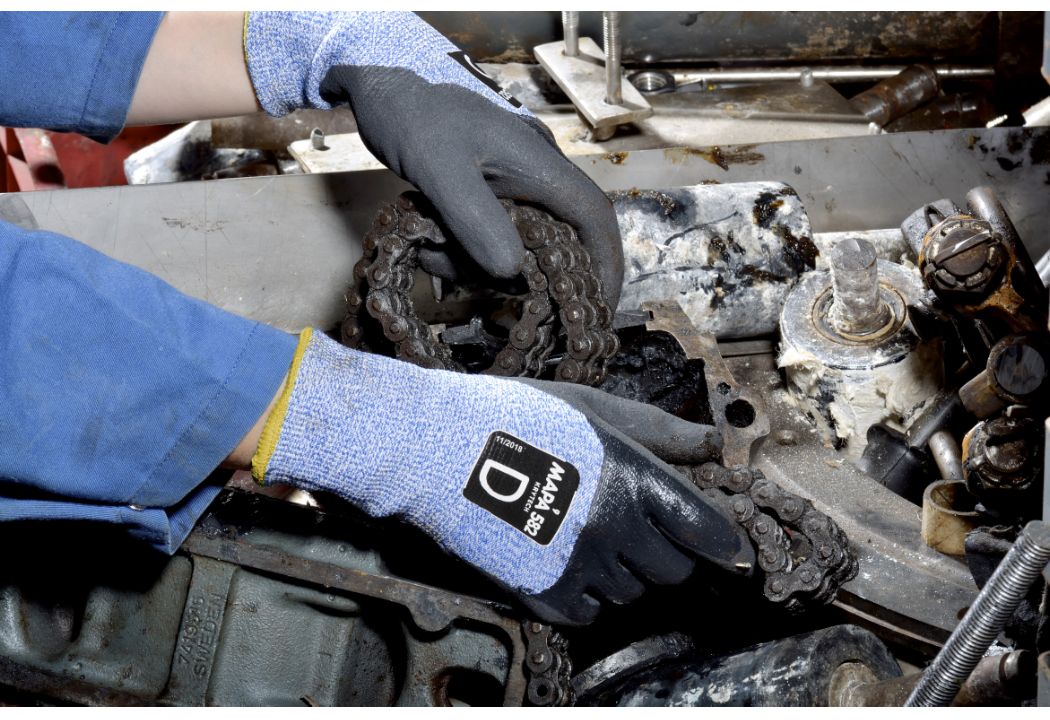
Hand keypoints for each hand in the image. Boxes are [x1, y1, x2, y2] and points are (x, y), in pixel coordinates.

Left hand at [243, 11, 623, 308]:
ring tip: (432, 255)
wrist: (381, 93)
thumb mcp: (438, 168)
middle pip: (558, 241)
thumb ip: (474, 219)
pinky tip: (427, 246)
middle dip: (528, 277)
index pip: (592, 216)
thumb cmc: (412, 118)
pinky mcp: (488, 198)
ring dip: (478, 267)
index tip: (602, 307)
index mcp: (539, 164)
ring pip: (516, 247)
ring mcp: (510, 189)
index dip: (605, 263)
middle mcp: (534, 178)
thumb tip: (512, 274)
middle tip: (500, 304)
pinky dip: (462, 253)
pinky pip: (489, 239)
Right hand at [252, 330, 754, 624]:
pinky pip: (590, 612)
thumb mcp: (594, 408)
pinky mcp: (543, 590)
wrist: (437, 447)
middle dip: (666, 551)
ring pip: (631, 591)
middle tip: (638, 525)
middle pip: (673, 569)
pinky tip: (568, 560)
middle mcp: (616, 527)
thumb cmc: (515, 415)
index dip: (724, 545)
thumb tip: (715, 441)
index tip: (729, 552)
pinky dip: (588, 595)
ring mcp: (579, 564)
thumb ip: (660, 432)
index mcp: (635, 478)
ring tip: (590, 533)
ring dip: (624, 570)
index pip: (707, 532)